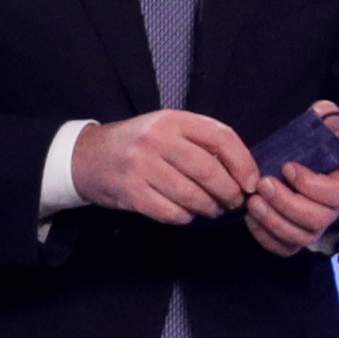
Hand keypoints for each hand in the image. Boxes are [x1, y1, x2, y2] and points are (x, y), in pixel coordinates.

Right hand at [71, 109, 260, 225]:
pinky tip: (186, 213)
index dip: (243, 163)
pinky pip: (171, 212)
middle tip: (234, 202)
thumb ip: (200, 141)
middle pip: (209, 171)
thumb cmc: (137, 144)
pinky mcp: (131, 194)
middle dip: (229, 192)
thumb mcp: (166, 128)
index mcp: (172, 120)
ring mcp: (141, 167)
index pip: (221, 138)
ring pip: (192, 196)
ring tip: (212, 209)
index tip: (251, 182)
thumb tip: (242, 171)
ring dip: (209, 208)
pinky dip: (185, 217)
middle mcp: (156, 140)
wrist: (87, 157)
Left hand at [244, 103, 338, 254]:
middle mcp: (333, 211)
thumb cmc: (322, 146)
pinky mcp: (297, 237)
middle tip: (263, 185)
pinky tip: (250, 218)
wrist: (318, 167)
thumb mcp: (327, 126)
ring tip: (253, 203)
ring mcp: (315, 227)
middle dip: (286, 203)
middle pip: (315, 220)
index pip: (334, 194)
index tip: (287, 167)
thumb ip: (325, 118)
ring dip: (272, 221)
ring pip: (298, 237)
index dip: (309, 184)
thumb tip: (317, 112)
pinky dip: (266, 237)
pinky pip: (284, 248)